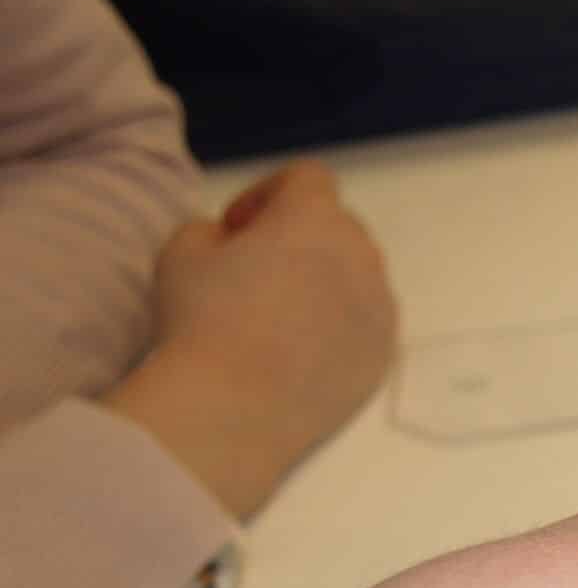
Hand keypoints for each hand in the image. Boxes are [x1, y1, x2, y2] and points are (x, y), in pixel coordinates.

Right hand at [103, 162, 397, 519]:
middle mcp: (362, 259)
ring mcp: (381, 312)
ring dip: (324, 281)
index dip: (268, 192)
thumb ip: (212, 228)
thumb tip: (233, 242)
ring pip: (359, 278)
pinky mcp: (383, 358)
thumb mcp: (183, 249)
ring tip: (279, 314)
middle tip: (256, 270)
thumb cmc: (203, 319)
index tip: (238, 228)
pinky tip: (301, 351)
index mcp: (317, 219)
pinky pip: (367, 324)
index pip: (309, 178)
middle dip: (300, 236)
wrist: (235, 409)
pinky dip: (341, 325)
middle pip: (340, 228)